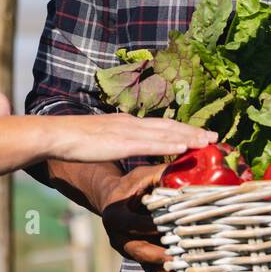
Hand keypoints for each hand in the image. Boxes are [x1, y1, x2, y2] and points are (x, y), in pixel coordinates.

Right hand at [49, 113, 215, 165]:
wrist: (56, 135)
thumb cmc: (73, 140)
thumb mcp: (101, 140)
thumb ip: (116, 141)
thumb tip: (126, 148)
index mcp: (126, 123)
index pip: (160, 125)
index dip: (182, 130)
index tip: (200, 135)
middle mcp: (130, 123)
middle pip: (168, 126)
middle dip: (192, 132)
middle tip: (215, 137)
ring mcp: (126, 131)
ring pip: (164, 133)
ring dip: (188, 136)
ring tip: (207, 141)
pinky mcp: (120, 142)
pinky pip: (149, 144)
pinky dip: (168, 145)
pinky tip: (183, 147)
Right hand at [94, 161, 177, 271]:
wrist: (112, 200)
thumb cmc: (131, 184)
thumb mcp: (142, 175)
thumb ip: (161, 173)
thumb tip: (187, 169)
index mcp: (114, 216)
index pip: (134, 224)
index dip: (153, 227)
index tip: (174, 228)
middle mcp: (118, 238)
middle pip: (141, 251)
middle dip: (162, 256)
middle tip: (183, 260)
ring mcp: (128, 251)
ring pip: (149, 265)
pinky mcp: (139, 259)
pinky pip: (155, 271)